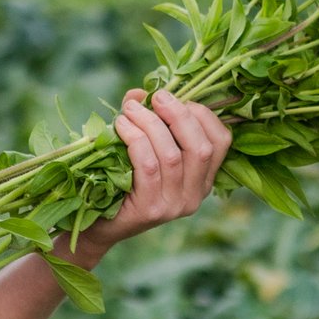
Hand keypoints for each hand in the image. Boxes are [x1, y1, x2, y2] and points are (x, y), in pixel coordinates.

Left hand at [63, 88, 232, 268]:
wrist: (97, 225)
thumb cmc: (121, 180)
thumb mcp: (142, 147)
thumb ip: (147, 119)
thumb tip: (140, 93)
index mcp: (203, 179)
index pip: (221, 142)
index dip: (202, 114)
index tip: (174, 99)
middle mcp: (195, 196)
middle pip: (201, 147)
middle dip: (178, 114)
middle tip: (156, 97)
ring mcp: (174, 206)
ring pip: (171, 155)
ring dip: (149, 124)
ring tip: (129, 110)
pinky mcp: (151, 210)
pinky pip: (148, 166)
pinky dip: (135, 139)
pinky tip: (121, 126)